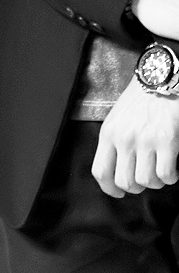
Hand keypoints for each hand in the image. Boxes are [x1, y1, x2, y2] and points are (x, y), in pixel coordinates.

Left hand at [91, 75, 178, 196]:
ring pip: (146, 181)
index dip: (109, 189)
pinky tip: (172, 171)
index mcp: (108, 134)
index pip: (101, 171)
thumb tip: (117, 171)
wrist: (160, 79)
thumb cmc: (139, 101)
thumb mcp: (116, 119)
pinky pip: (166, 174)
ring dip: (155, 183)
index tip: (118, 193)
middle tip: (144, 180)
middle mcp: (124, 139)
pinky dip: (170, 178)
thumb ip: (114, 142)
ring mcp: (145, 140)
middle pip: (124, 182)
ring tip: (159, 173)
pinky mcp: (166, 140)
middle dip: (136, 187)